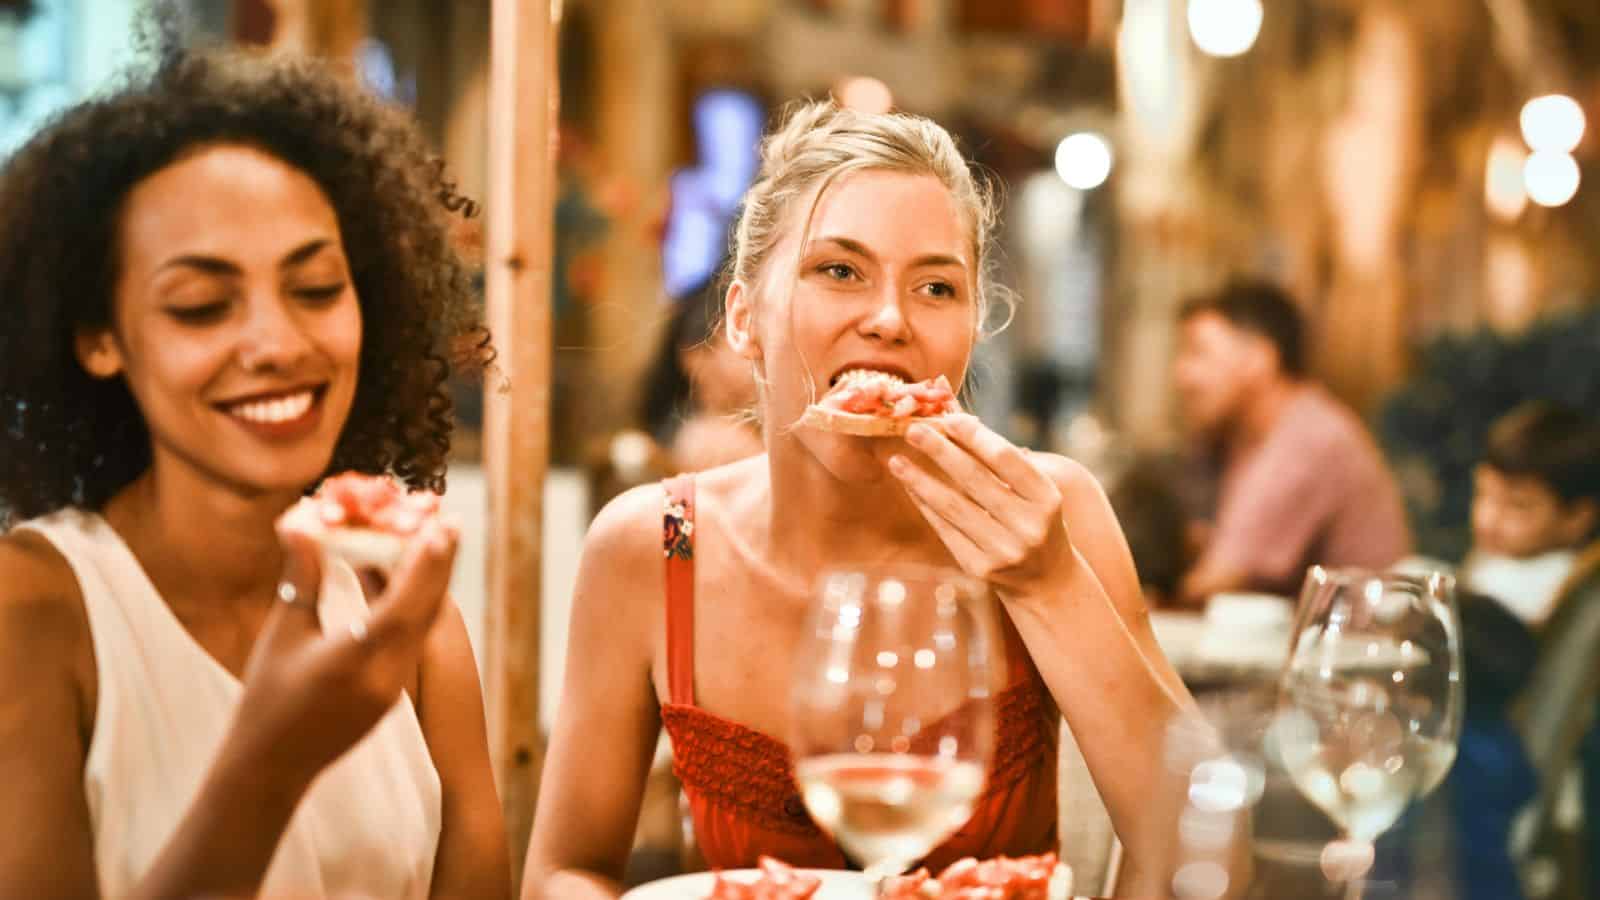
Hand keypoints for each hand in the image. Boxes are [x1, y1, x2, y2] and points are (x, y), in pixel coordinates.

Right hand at [222, 516, 457, 787]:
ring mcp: (394, 688)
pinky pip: (413, 640)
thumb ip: (301, 577)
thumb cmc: (266, 699)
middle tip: (451, 520)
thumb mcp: (282, 634)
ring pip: (423, 625)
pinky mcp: (393, 693)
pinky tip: (415, 581)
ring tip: (440, 541)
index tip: (441, 527)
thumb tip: (303, 520)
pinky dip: (417, 606)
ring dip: (432, 582)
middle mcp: (385, 677)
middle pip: (425, 611)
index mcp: (354, 662)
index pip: (402, 606)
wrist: (272, 766)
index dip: (424, 565)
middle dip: (439, 564)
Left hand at [888, 414, 1072, 599]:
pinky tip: (910, 487)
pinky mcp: (980, 569)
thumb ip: (992, 449)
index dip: (975, 436)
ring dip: (920, 480)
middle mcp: (1028, 525)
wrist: (1046, 578)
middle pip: (975, 480)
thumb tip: (949, 406)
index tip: (947, 418)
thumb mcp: (1029, 485)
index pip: (1005, 459)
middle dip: (940, 452)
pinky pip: (945, 530)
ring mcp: (1004, 550)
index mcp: (1046, 498)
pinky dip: (926, 505)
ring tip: (897, 461)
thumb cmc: (1034, 517)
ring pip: (953, 507)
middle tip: (912, 430)